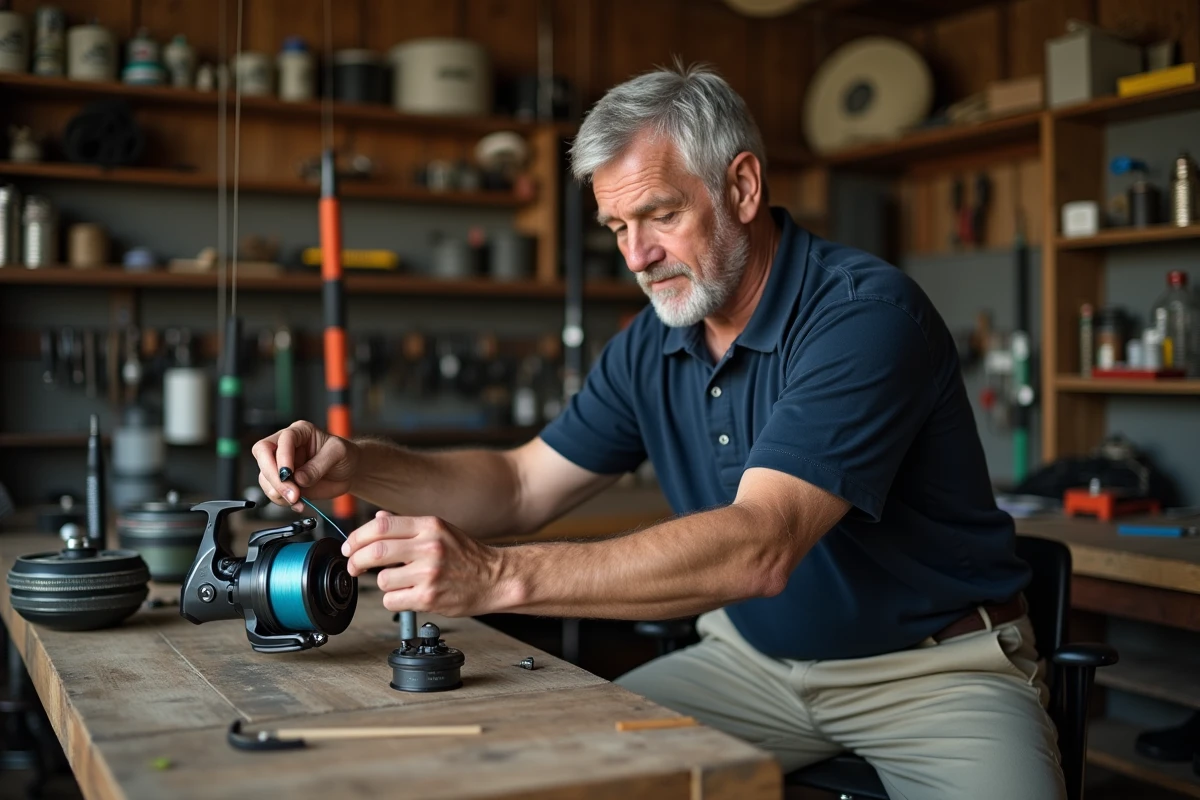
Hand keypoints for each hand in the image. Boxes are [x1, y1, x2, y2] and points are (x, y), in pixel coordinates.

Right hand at [251, 420, 359, 512]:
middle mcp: (285, 446)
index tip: (289, 475)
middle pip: (263, 456)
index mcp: (299, 431)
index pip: (282, 439)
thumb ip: (319, 465)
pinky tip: (299, 504)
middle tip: (292, 494)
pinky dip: (282, 501)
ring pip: (264, 477)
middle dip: (274, 478)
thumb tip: (299, 479)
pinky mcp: (283, 481)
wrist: (348, 471)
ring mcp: (282, 464)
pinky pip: (273, 492)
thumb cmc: (344, 455)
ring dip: (277, 492)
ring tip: (298, 500)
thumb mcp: (339, 453)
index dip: (282, 457)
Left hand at [342, 512, 506, 616]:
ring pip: (382, 579)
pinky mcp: (429, 597)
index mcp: (430, 526)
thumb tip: (377, 519)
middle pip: (375, 551)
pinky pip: (393, 600)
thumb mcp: (440, 530)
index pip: (381, 526)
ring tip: (397, 582)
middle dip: (356, 560)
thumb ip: (407, 526)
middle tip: (353, 566)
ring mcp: (429, 573)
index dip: (358, 537)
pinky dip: (394, 599)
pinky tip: (407, 594)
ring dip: (382, 583)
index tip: (350, 547)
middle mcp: (430, 547)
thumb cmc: (467, 556)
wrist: (496, 578)